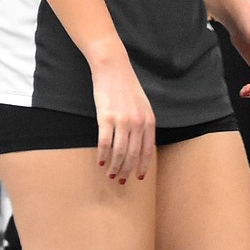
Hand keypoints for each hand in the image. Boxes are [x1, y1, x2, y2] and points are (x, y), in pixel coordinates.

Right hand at [91, 58, 156, 182]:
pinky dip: (103, 155)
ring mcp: (122, 120)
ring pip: (119, 152)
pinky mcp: (106, 117)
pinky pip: (105, 143)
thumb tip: (140, 145)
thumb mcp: (143, 105)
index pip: (148, 150)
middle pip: (133, 154)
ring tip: (110, 174)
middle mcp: (138, 122)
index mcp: (149, 120)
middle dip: (127, 171)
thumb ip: (143, 124)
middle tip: (121, 181)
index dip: (143, 166)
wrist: (113, 68)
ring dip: (115, 167)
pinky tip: (100, 161)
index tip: (138, 177)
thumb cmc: (127, 86)